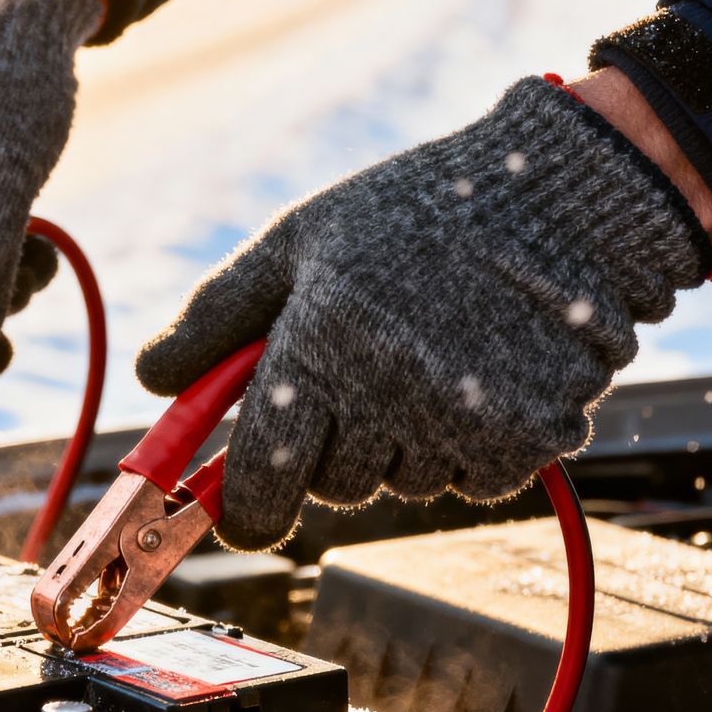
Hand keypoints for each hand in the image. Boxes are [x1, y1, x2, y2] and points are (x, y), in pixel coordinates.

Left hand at [136, 77, 711, 550]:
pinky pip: (470, 479)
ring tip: (426, 354)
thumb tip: (151, 379)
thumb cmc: (412, 212)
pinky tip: (478, 373)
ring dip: (400, 443)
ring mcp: (465, 424)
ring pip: (401, 484)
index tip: (238, 514)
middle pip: (332, 485)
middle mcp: (391, 397)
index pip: (262, 477)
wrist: (560, 197)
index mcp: (322, 347)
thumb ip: (217, 314)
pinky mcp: (529, 439)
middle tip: (355, 376)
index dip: (242, 509)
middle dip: (329, 448)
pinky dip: (467, 445)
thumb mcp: (298, 241)